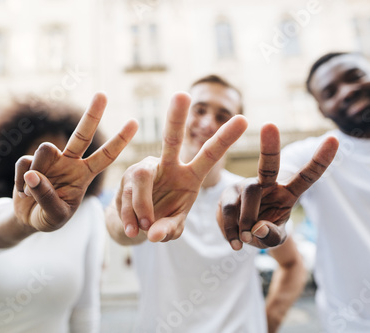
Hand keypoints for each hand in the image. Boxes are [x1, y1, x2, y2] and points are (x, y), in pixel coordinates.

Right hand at [13, 92, 137, 231]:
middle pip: (83, 135)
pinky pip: (24, 165)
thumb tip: (32, 173)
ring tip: (34, 192)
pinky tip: (25, 192)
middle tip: (103, 94)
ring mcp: (50, 160)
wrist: (27, 219)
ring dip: (38, 170)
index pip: (106, 156)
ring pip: (45, 149)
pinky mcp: (28, 162)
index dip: (119, 141)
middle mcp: (70, 162)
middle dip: (93, 115)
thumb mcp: (54, 216)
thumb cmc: (49, 217)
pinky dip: (22, 183)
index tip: (134, 122)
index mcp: (84, 175)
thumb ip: (46, 198)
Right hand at [117, 92, 247, 241]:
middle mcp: (169, 166)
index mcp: (190, 176)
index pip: (210, 154)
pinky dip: (129, 217)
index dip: (225, 138)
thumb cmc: (161, 221)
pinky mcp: (125, 178)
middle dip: (176, 118)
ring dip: (142, 207)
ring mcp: (145, 170)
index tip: (244, 118)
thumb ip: (168, 229)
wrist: (132, 225)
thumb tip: (153, 233)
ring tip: (142, 229)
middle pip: (171, 139)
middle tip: (182, 94)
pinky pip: (127, 195)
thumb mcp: (173, 227)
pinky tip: (132, 230)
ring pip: (141, 177)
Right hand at [217, 123, 338, 248]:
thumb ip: (270, 236)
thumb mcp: (274, 240)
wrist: (242, 236)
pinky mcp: (228, 193)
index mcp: (288, 193)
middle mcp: (267, 184)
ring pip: (249, 194)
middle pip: (269, 165)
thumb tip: (256, 228)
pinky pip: (227, 208)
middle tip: (269, 125)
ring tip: (244, 240)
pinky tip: (234, 241)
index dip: (321, 159)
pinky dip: (230, 229)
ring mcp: (246, 186)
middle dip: (270, 146)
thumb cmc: (265, 233)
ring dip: (246, 221)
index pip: (308, 176)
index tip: (334, 140)